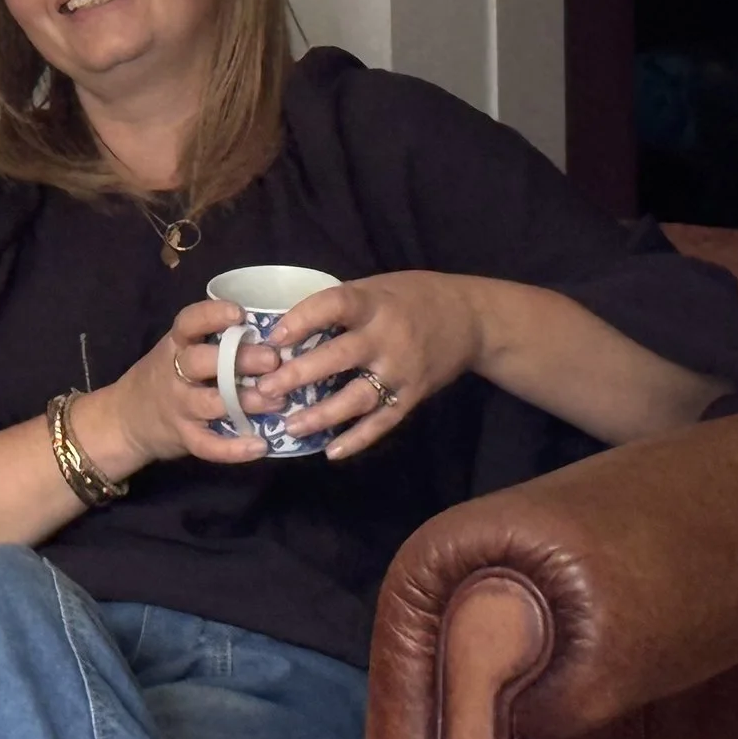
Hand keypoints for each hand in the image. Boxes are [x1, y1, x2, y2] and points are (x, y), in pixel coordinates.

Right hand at [71, 299, 278, 473]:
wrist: (125, 419)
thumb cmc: (165, 377)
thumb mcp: (178, 351)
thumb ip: (212, 342)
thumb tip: (269, 332)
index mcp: (175, 345)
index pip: (188, 323)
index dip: (212, 315)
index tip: (239, 313)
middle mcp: (174, 373)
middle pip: (200, 362)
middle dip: (238, 359)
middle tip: (272, 360)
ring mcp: (178, 406)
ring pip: (209, 403)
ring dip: (246, 402)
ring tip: (278, 400)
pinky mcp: (183, 436)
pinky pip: (207, 444)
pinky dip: (234, 449)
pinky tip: (260, 446)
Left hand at [245, 271, 485, 459]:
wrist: (472, 320)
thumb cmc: (413, 297)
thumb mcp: (377, 285)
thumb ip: (339, 304)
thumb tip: (286, 325)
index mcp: (374, 303)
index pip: (334, 306)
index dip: (303, 319)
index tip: (274, 337)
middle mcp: (388, 337)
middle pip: (340, 356)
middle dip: (300, 374)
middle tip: (265, 389)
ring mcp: (402, 370)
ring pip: (358, 397)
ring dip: (322, 414)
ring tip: (290, 426)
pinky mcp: (413, 396)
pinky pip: (383, 422)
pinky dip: (358, 439)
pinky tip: (332, 452)